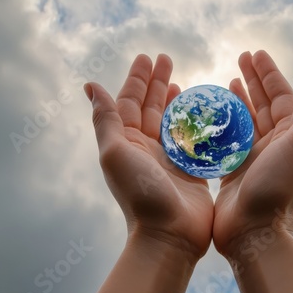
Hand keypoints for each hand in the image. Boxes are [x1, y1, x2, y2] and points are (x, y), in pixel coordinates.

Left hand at [85, 54, 212, 259]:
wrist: (169, 234)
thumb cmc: (139, 194)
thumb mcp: (115, 153)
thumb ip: (105, 119)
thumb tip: (90, 86)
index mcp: (126, 141)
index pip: (130, 102)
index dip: (138, 79)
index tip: (147, 58)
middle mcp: (145, 147)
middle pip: (151, 107)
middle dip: (157, 83)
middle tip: (166, 59)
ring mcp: (168, 158)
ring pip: (172, 121)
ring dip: (175, 100)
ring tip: (181, 82)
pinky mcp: (190, 168)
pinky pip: (192, 138)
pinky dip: (196, 123)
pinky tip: (202, 111)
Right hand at [213, 50, 292, 259]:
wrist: (254, 231)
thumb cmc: (279, 186)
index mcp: (291, 135)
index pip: (281, 96)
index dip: (269, 73)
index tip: (255, 54)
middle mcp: (274, 143)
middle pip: (263, 103)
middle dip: (254, 79)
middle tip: (240, 57)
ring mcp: (254, 156)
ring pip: (246, 119)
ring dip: (239, 98)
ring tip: (229, 80)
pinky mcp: (234, 169)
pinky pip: (229, 139)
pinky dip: (223, 123)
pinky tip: (214, 113)